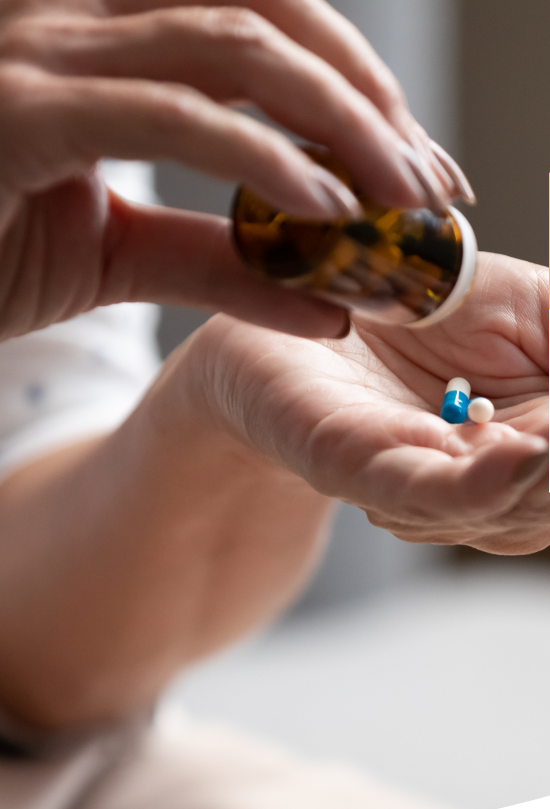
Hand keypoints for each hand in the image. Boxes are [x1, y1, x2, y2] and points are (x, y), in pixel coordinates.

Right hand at [0, 0, 468, 382]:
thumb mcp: (109, 258)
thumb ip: (215, 260)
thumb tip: (329, 294)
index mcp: (97, 35)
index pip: (262, 20)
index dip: (355, 84)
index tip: (414, 168)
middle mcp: (75, 18)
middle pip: (270, 15)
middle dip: (370, 98)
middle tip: (430, 185)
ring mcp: (41, 51)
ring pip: (233, 47)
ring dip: (337, 122)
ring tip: (398, 201)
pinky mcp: (14, 111)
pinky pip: (169, 112)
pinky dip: (258, 157)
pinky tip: (322, 211)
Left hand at [195, 253, 548, 554]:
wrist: (284, 307)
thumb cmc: (404, 305)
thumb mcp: (524, 305)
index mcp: (534, 441)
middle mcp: (489, 477)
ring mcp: (426, 483)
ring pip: (519, 503)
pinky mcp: (361, 469)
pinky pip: (433, 490)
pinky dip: (488, 482)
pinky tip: (531, 451)